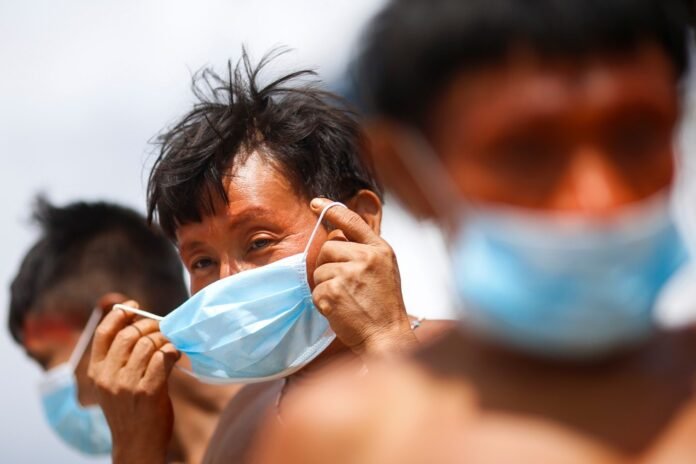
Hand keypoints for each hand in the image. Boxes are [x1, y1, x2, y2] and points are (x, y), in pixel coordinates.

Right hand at [88, 300, 179, 463]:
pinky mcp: (148, 391)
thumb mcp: (113, 385)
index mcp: (96, 373)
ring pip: (148, 344)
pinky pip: (163, 357)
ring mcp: (127, 385)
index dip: (120, 315)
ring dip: (164, 339)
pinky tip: (175, 355)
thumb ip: (119, 359)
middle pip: (130, 334)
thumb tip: (137, 323)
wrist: (136, 445)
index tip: (135, 307)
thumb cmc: (130, 411)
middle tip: (162, 329)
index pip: (104, 333)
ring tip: (170, 344)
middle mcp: (108, 377)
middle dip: (150, 326)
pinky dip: (172, 351)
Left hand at [310, 198, 417, 356]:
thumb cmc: (384, 305)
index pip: (351, 220)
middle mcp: (366, 257)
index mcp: (379, 249)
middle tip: (344, 284)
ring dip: (325, 286)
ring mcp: (349, 273)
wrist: (387, 336)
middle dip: (329, 265)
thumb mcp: (384, 269)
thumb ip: (364, 250)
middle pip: (328, 247)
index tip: (315, 203)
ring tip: (346, 299)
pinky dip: (322, 302)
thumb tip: (334, 236)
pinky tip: (340, 309)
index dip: (331, 209)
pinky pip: (315, 290)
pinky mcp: (333, 291)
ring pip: (319, 270)